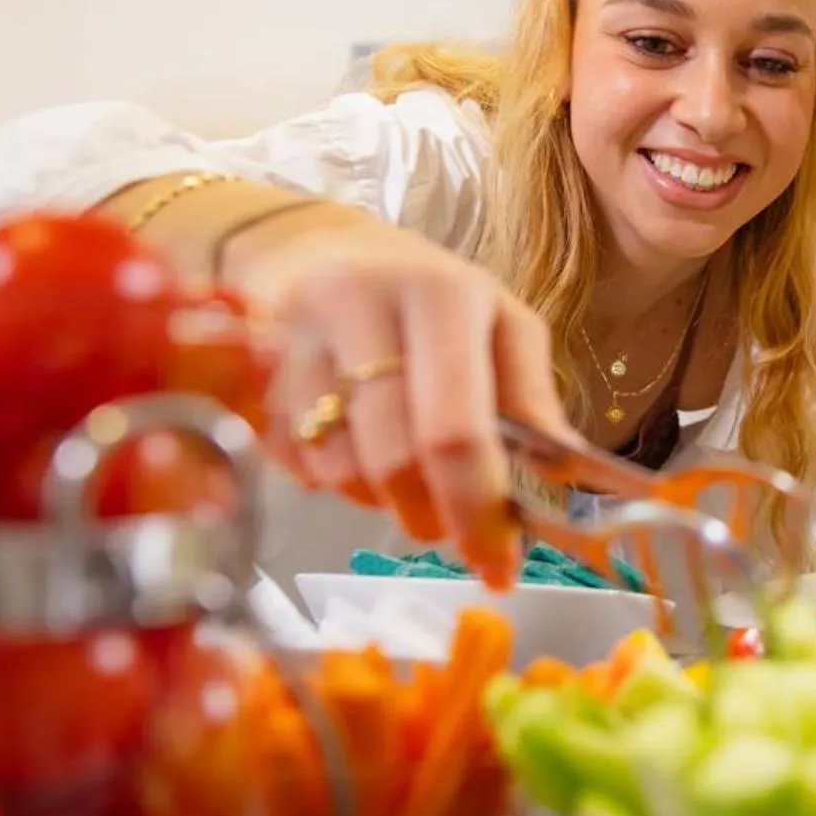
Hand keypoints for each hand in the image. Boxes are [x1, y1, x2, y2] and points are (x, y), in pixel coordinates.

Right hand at [236, 211, 575, 587]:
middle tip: (451, 530)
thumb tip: (566, 481)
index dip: (478, 511)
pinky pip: (296, 464)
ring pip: (339, 471)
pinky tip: (355, 447)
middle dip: (431, 517)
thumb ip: (531, 400)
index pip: (455, 430)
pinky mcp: (249, 372)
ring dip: (381, 500)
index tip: (499, 565)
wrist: (316, 250)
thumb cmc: (429, 296)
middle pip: (393, 461)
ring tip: (405, 476)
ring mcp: (294, 339)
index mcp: (441, 296)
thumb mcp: (501, 326)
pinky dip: (333, 480)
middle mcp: (360, 307)